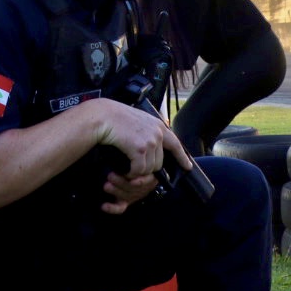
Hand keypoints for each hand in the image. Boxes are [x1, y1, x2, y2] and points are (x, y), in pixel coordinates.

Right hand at [87, 99, 193, 214]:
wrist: (103, 116)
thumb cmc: (115, 118)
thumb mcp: (139, 120)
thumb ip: (149, 130)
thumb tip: (152, 145)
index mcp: (158, 126)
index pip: (176, 144)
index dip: (182, 157)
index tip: (187, 166)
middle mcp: (158, 133)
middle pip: (160, 162)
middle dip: (148, 168)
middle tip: (135, 167)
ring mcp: (150, 141)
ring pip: (150, 168)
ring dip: (138, 171)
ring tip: (128, 167)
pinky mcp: (140, 149)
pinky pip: (139, 170)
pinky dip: (131, 173)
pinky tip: (124, 170)